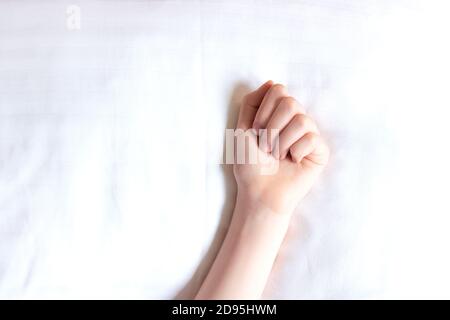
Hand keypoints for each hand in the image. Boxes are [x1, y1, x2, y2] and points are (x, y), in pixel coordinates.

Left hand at [233, 81, 328, 214]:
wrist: (259, 192)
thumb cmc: (250, 164)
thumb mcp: (241, 128)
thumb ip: (252, 102)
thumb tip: (271, 82)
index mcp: (278, 114)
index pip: (279, 90)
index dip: (264, 111)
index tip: (255, 132)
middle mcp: (295, 121)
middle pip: (290, 102)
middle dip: (272, 127)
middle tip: (266, 147)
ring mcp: (309, 135)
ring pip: (302, 119)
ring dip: (281, 142)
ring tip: (278, 156)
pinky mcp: (320, 151)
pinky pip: (312, 138)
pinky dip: (296, 151)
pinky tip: (293, 161)